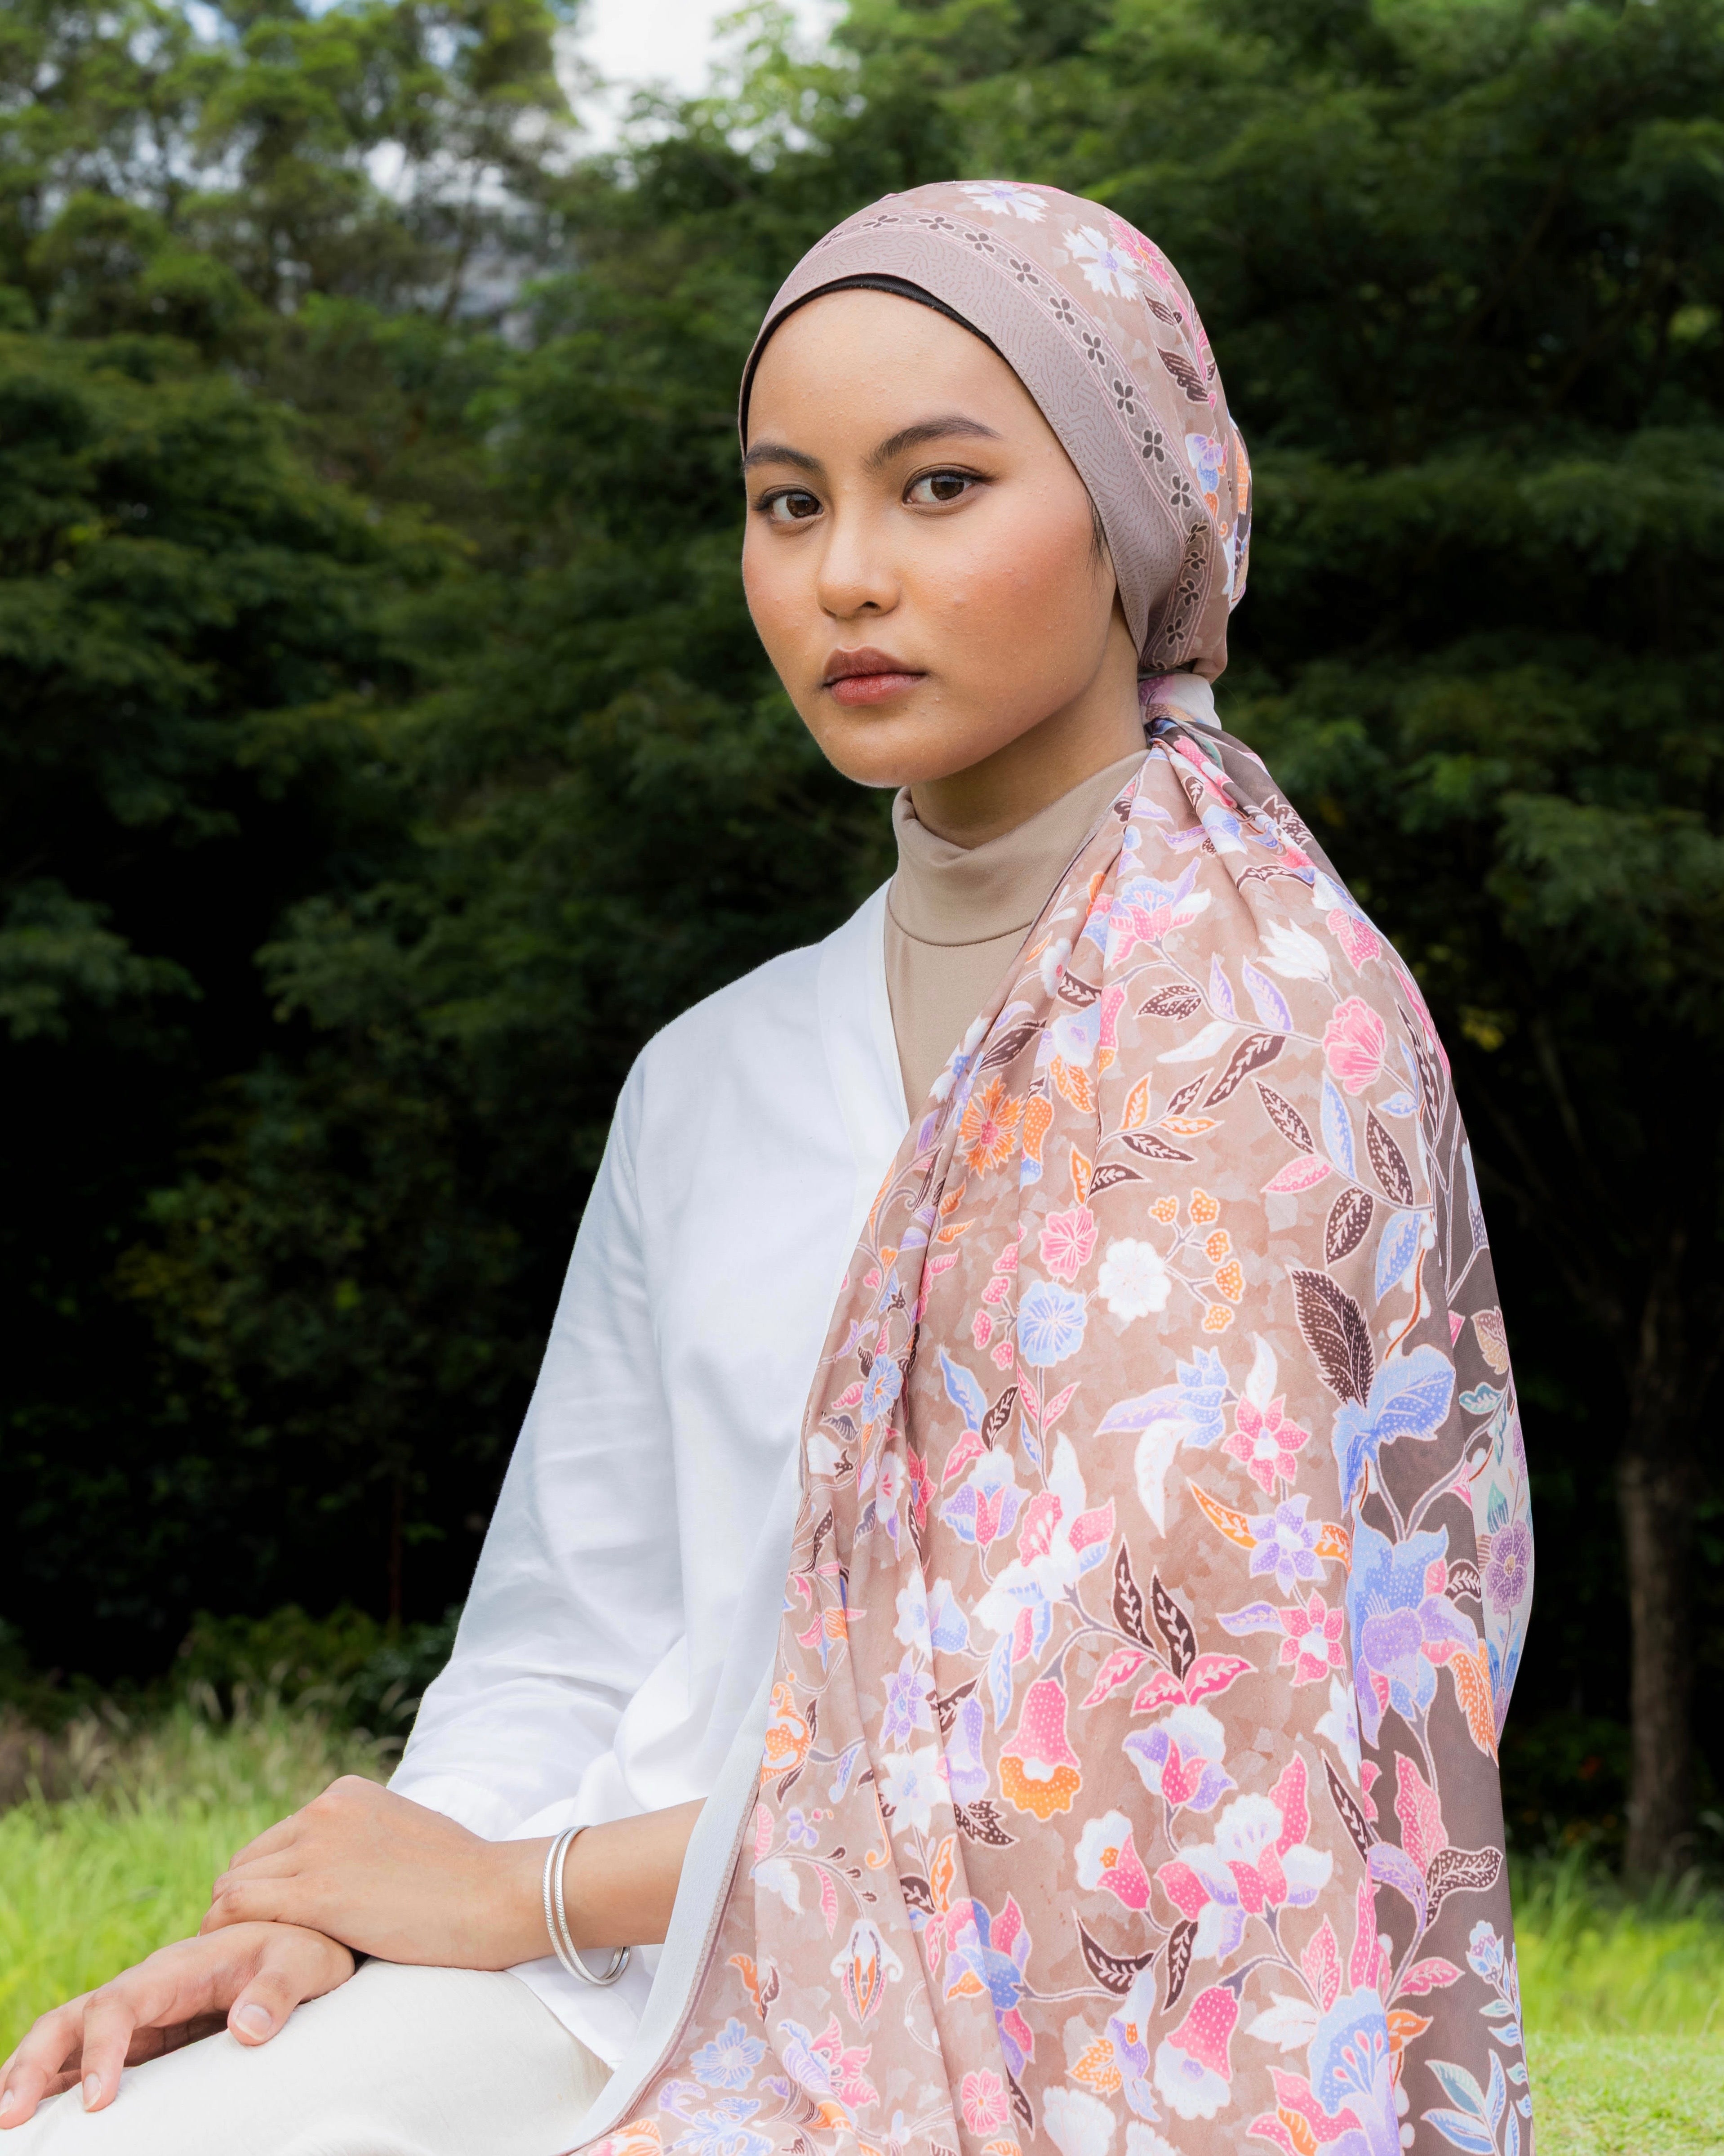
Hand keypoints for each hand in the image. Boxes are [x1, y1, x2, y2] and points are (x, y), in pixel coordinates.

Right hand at [0, 1923, 351, 2127]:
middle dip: (36, 2062)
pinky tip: (36, 2114)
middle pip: (73, 2017)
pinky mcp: (144, 2041)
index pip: (122, 2001)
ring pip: (66, 2037)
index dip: (102, 2047)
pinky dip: (54, 2082)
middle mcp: (147, 1989)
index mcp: (179, 1968)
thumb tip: (248, 2028)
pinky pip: (85, 2058)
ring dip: (30, 2072)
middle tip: (10, 2115)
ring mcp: (140, 2017)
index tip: (98, 2099)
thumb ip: (280, 1988)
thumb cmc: (304, 1950)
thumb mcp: (305, 1962)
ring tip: (6, 2120)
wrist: (308, 1943)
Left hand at [200, 1777, 546, 1968]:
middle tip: (258, 1952)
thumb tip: (341, 1875)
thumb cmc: (463, 1880)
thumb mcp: (403, 1837)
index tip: (276, 1926)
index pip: (275, 1842)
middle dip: (246, 1907)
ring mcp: (318, 1846)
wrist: (495, 1894)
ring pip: (232, 1886)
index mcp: (347, 1793)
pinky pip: (238, 1909)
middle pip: (248, 1862)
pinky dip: (229, 1937)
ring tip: (251, 1965)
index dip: (269, 1887)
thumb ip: (362, 1844)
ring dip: (234, 1927)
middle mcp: (325, 1809)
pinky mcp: (316, 1893)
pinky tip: (246, 1966)